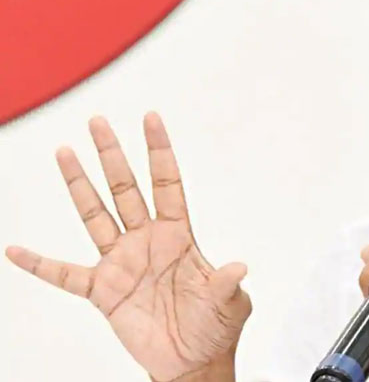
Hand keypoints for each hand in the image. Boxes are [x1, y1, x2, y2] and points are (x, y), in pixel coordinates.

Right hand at [5, 113, 250, 381]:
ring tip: (64, 151)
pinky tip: (16, 250)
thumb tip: (240, 267)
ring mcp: (122, 263)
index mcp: (178, 237)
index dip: (159, 153)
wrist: (192, 361)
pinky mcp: (103, 291)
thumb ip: (227, 283)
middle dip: (112, 156)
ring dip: (79, 186)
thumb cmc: (214, 327)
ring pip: (95, 216)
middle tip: (98, 121)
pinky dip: (40, 264)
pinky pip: (65, 274)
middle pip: (125, 190)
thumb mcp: (228, 303)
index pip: (167, 184)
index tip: (151, 117)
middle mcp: (146, 241)